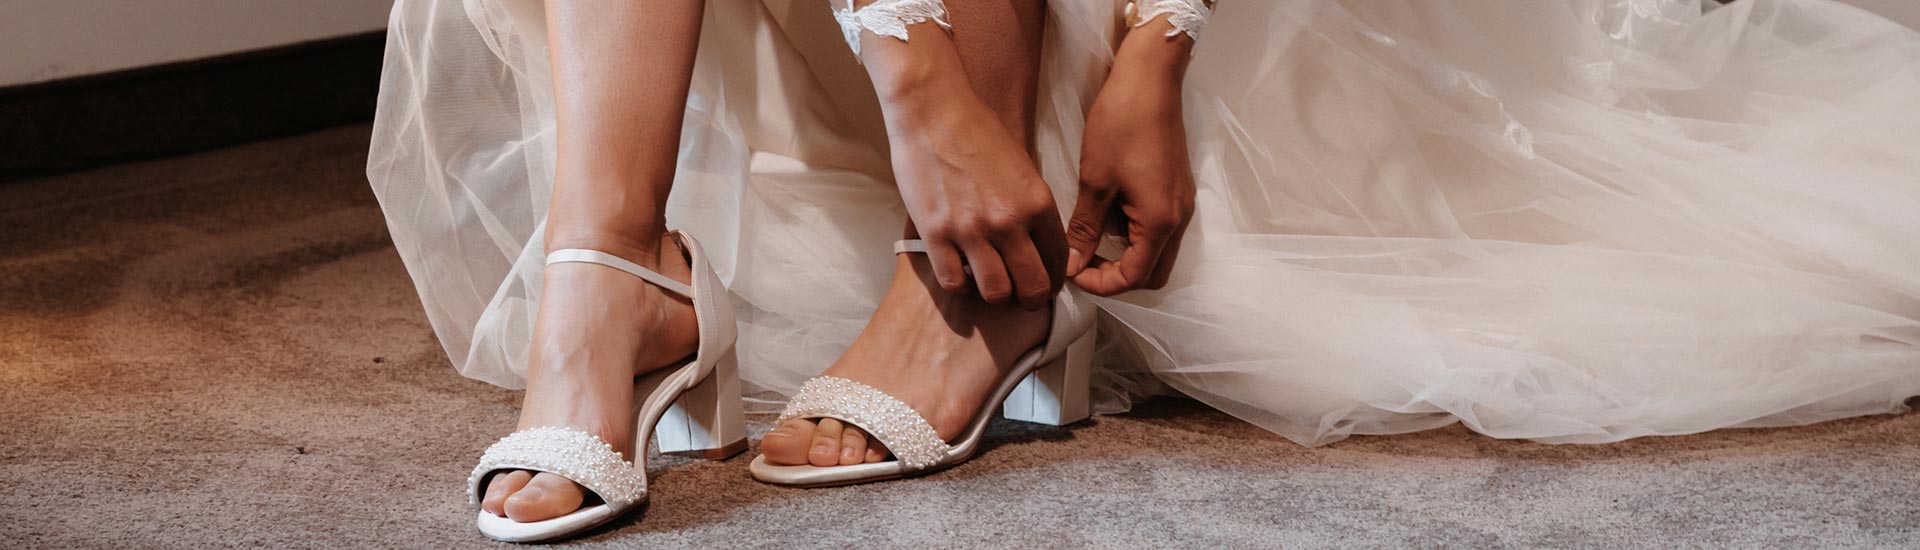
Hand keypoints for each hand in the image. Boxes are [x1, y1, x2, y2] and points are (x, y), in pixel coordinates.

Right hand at [884, 84, 1067, 309]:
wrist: (933, 109)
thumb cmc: (976, 130)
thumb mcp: (1022, 166)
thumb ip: (1031, 207)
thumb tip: (1036, 241)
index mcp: (1037, 202)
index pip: (1059, 260)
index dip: (1055, 279)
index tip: (1046, 282)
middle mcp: (1009, 220)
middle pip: (1033, 287)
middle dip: (1031, 298)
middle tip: (1022, 297)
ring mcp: (971, 229)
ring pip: (996, 293)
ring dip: (995, 294)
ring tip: (988, 283)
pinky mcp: (936, 232)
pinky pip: (954, 281)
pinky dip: (959, 282)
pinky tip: (958, 270)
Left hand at [1066, 46, 1195, 295]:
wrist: (1150, 79)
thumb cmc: (1122, 124)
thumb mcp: (1095, 181)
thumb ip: (1085, 229)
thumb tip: (1072, 263)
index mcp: (1160, 222)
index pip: (1134, 277)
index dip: (1100, 283)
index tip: (1072, 270)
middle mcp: (1179, 219)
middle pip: (1153, 273)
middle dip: (1117, 276)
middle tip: (1082, 261)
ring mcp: (1181, 203)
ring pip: (1158, 251)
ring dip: (1126, 255)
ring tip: (1090, 239)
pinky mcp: (1176, 188)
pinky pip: (1160, 228)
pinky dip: (1135, 235)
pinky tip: (1107, 214)